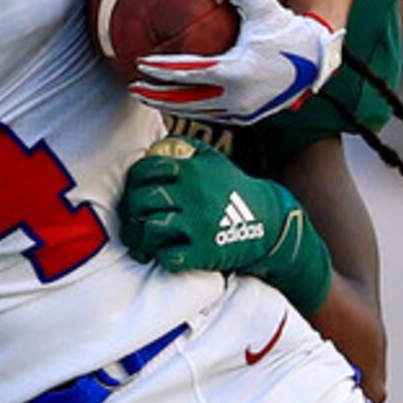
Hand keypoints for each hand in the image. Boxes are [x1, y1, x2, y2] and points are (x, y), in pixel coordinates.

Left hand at [120, 139, 331, 310]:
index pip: (145, 170)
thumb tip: (153, 146)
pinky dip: (163, 256)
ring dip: (145, 236)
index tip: (137, 192)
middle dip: (134, 211)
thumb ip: (184, 149)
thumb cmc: (233, 189)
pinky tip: (167, 252)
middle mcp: (194, 194)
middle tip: (136, 219)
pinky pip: (168, 256)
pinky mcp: (204, 251)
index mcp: (192, 169)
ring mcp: (198, 223)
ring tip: (146, 240)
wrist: (268, 221)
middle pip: (143, 200)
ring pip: (151, 228)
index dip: (134, 182)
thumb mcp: (214, 159)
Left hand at [132, 0, 341, 126]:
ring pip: (197, 112)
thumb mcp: (264, 4)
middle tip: (134, 87)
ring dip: (171, 106)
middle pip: (186, 102)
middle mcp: (239, 97)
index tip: (141, 63)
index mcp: (238, 71)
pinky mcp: (248, 119)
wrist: (316, 61)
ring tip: (149, 97)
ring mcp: (243, 112)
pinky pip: (212, 115)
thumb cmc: (286, 29)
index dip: (163, 70)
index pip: (190, 73)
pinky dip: (192, 109)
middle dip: (157, 96)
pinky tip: (177, 100)